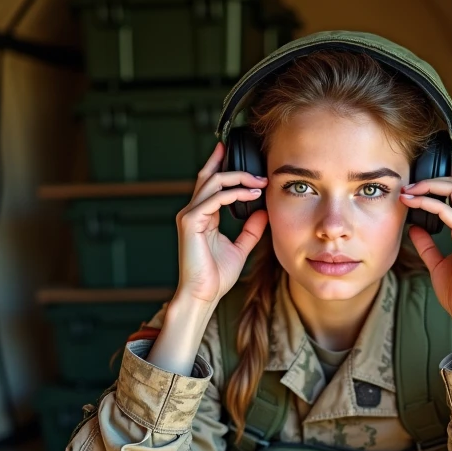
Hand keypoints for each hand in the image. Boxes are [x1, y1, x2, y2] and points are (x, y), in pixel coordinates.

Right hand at [174, 142, 269, 305]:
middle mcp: (193, 212)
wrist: (203, 295)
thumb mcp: (240, 248)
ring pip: (213, 182)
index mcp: (202, 216)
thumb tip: (262, 212)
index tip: (239, 155)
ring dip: (239, 179)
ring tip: (260, 183)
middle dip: (231, 164)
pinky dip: (235, 194)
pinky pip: (215, 198)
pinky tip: (252, 195)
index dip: (222, 166)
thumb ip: (250, 230)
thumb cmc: (216, 277)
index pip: (211, 184)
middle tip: (258, 169)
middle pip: (209, 176)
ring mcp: (189, 215)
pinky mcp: (190, 221)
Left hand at [401, 163, 451, 325]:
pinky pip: (446, 210)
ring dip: (428, 185)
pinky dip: (426, 203)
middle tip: (409, 182)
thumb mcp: (437, 263)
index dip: (446, 178)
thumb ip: (428, 244)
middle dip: (434, 177)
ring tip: (407, 190)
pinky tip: (411, 203)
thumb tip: (414, 228)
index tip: (421, 176)